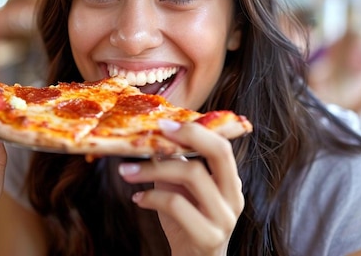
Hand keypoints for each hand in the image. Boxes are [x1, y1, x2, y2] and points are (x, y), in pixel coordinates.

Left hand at [118, 120, 243, 255]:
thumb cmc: (185, 223)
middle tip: (154, 134)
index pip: (222, 145)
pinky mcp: (209, 237)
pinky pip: (177, 205)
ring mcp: (224, 217)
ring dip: (153, 168)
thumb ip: (175, 165)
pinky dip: (152, 197)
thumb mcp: (181, 190)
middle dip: (187, 137)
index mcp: (229, 181)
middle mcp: (233, 196)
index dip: (195, 130)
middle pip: (219, 152)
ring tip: (127, 171)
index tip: (164, 123)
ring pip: (193, 175)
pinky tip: (138, 199)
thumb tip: (150, 137)